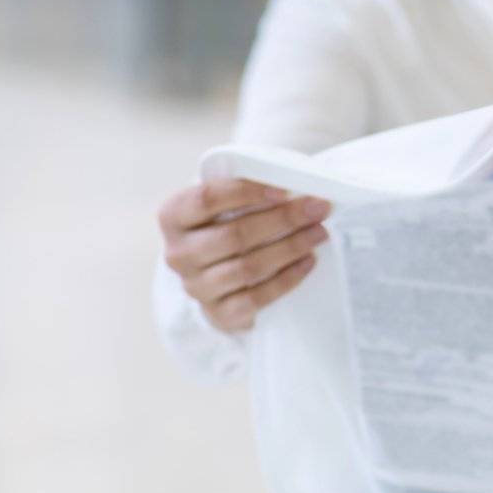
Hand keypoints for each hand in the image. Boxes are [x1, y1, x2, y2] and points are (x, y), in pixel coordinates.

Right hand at [158, 179, 330, 332]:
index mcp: (173, 215)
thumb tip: (297, 180)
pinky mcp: (217, 313)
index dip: (247, 192)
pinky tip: (308, 261)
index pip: (207, 198)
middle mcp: (178, 253)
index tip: (286, 190)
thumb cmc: (226, 224)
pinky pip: (256, 298)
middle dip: (283, 220)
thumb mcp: (226, 202)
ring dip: (290, 248)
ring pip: (248, 267)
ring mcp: (195, 286)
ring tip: (319, 233)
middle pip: (234, 235)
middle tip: (318, 209)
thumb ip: (248, 189)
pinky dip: (287, 279)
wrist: (216, 275)